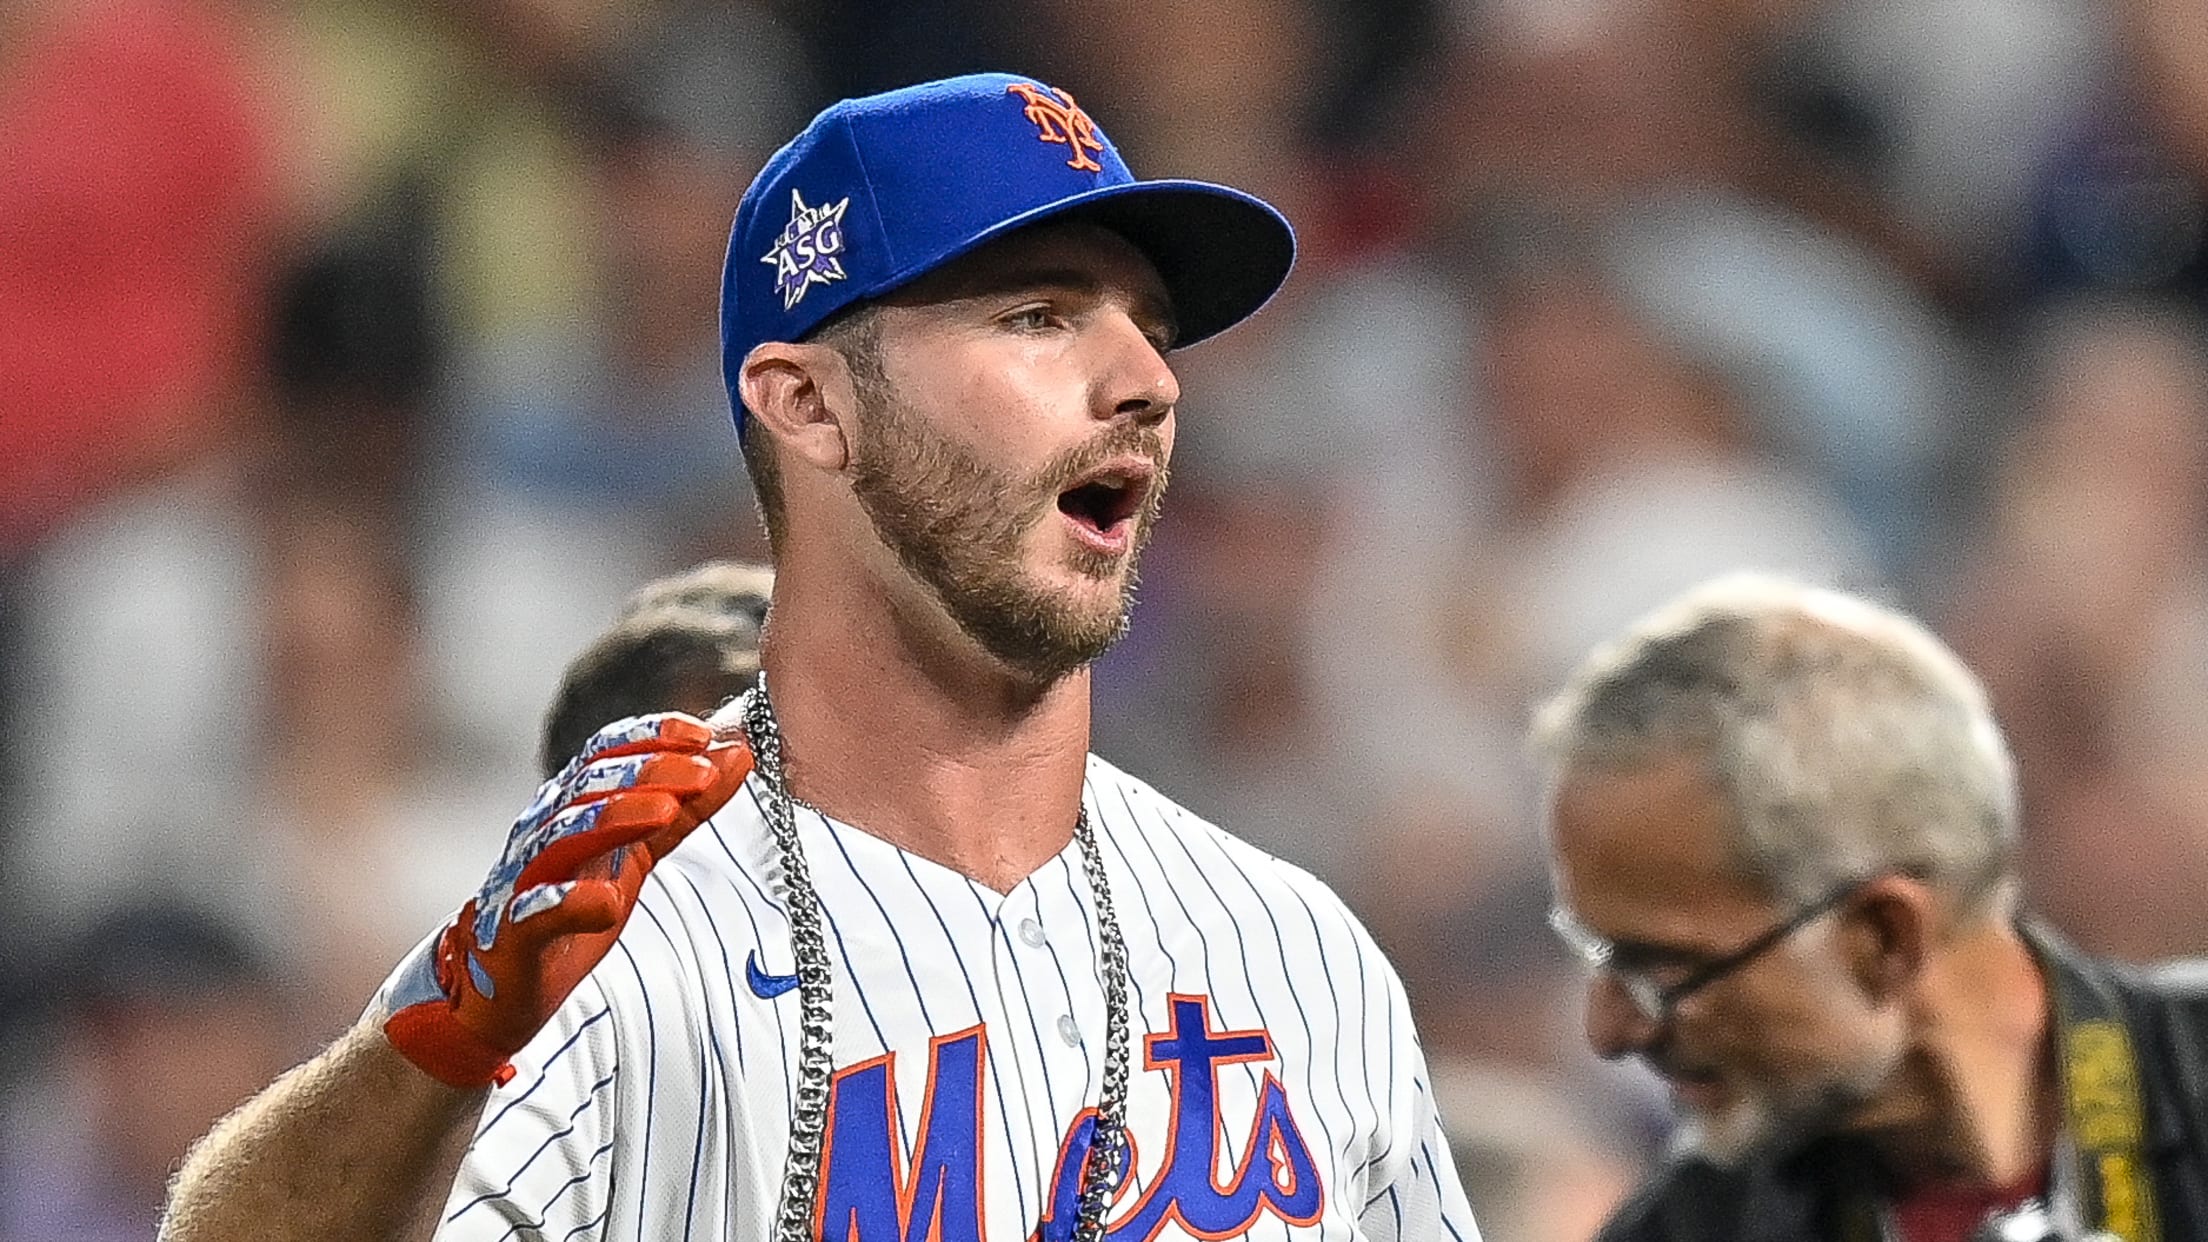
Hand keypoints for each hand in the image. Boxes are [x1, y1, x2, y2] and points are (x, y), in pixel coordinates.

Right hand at [371, 713, 751, 1086]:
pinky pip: (535, 912)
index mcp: (571, 809)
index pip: (607, 755)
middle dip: (649, 773)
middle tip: (703, 771)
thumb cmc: (568, 909)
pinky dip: (569, 903)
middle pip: (590, 787)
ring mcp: (524, 880)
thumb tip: (737, 755)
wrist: (501, 987)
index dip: (651, 738)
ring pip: (564, 836)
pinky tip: (606, 900)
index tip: (702, 735)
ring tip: (666, 812)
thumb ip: (685, 808)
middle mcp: (543, 833)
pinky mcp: (513, 934)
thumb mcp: (638, 854)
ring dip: (616, 818)